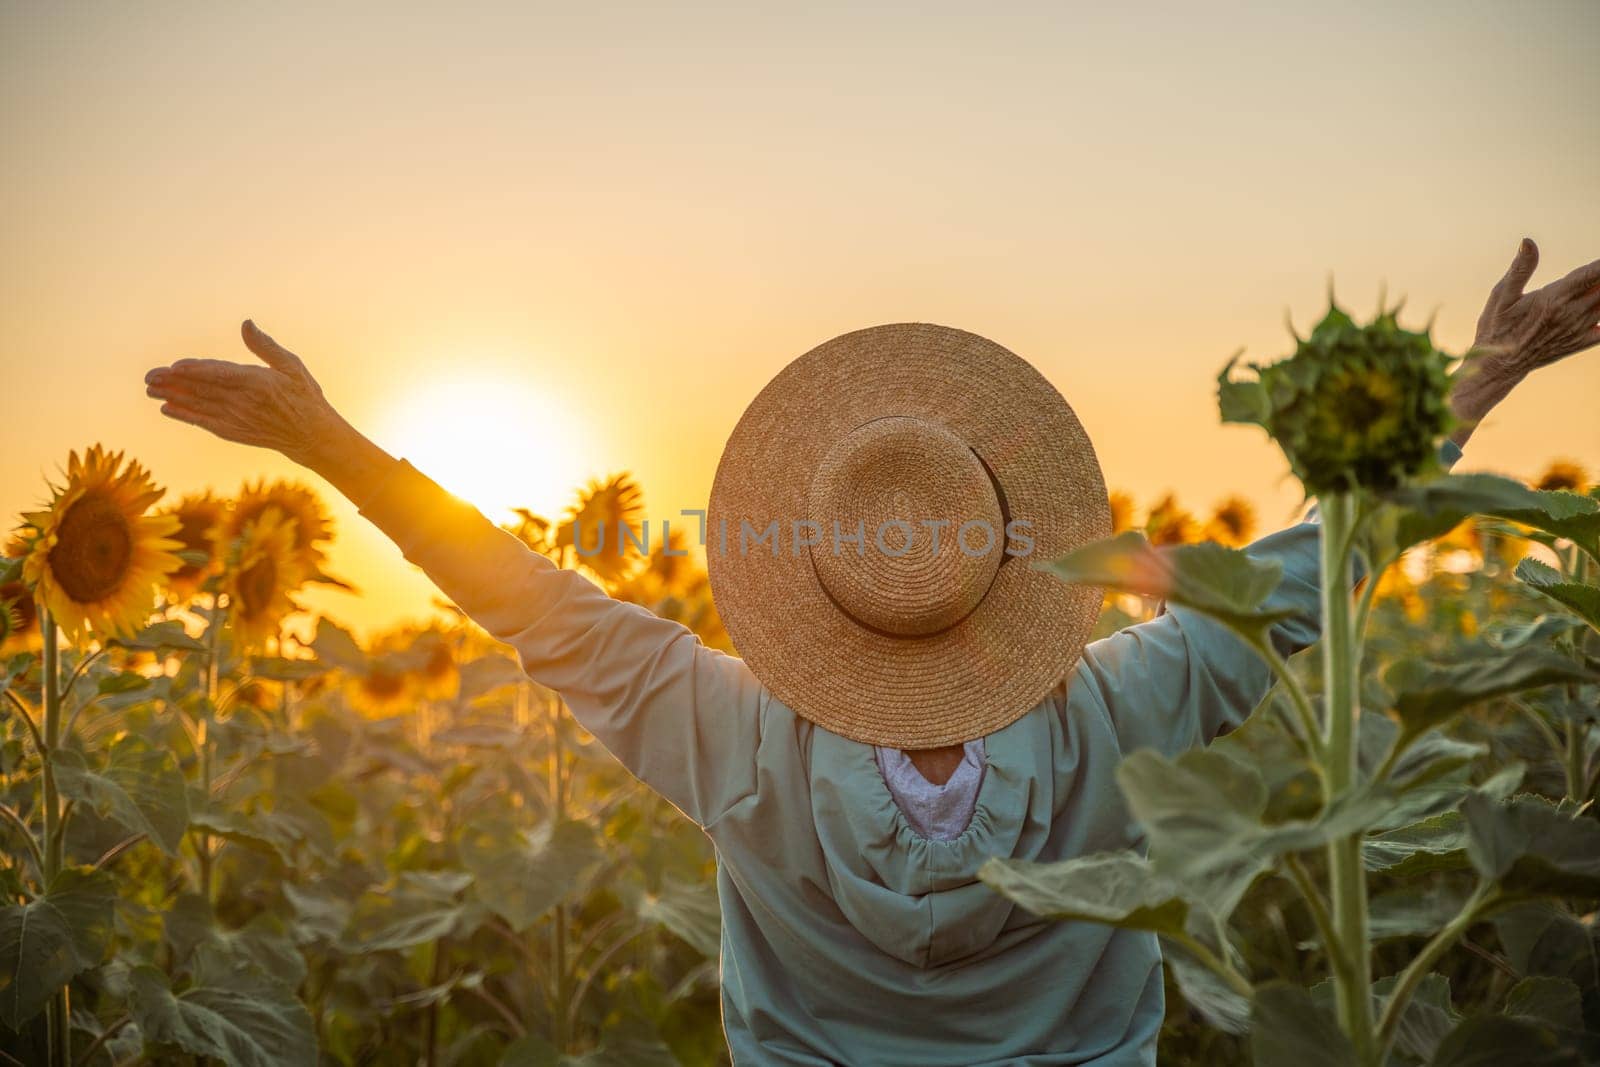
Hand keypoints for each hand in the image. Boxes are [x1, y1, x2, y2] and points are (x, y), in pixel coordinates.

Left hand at [145, 320, 349, 467]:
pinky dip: (185, 416)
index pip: (219, 374)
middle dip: (173, 383)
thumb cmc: (304, 396)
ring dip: (172, 398)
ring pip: (198, 406)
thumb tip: (246, 323)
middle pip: (202, 390)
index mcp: (257, 382)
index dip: (194, 371)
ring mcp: (237, 419)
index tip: (173, 367)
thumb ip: (265, 346)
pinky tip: (167, 409)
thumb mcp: (291, 366)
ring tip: (150, 390)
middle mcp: (243, 402)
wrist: (312, 436)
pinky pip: (204, 422)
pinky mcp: (233, 432)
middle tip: (149, 377)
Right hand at [1447, 239, 1599, 446]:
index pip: (1589, 275)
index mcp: (1554, 299)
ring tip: (1599, 287)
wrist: (1497, 367)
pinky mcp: (1580, 342)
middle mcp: (1571, 314)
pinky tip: (1598, 310)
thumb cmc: (1496, 328)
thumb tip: (1528, 242)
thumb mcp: (1501, 296)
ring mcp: (1578, 329)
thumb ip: (1519, 269)